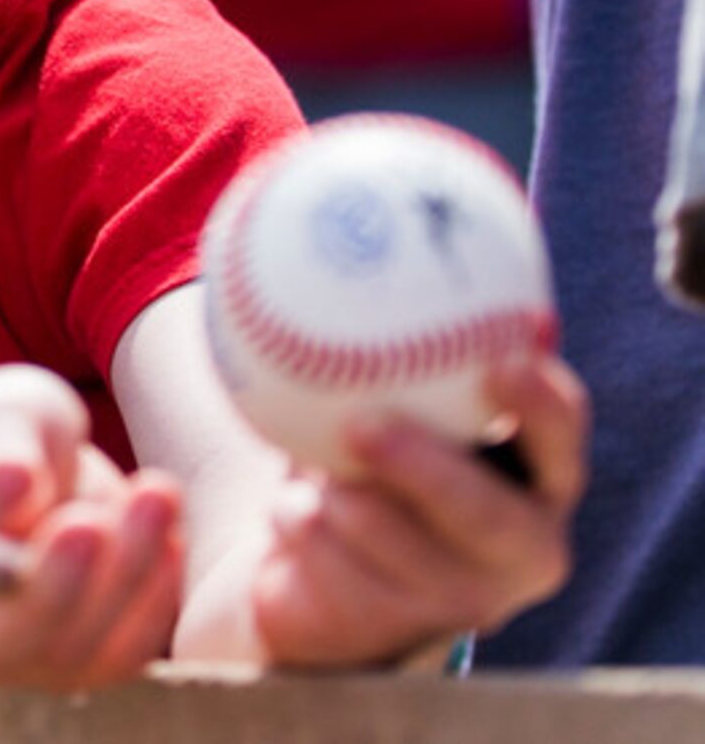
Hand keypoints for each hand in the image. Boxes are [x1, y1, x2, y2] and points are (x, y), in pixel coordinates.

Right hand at [0, 364, 183, 688]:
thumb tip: (30, 487)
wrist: (15, 482)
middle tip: (91, 522)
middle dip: (48, 586)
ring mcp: (5, 655)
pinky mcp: (70, 665)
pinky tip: (170, 539)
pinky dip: (151, 604)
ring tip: (157, 495)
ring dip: (119, 580)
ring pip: (63, 652)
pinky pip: (116, 659)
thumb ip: (1, 436)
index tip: (18, 468)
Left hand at [250, 352, 586, 665]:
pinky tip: (288, 511)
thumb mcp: (395, 401)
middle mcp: (518, 548)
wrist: (318, 564)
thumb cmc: (372, 460)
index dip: (540, 404)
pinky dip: (294, 522)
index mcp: (539, 482)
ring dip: (331, 491)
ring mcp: (459, 598)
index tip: (502, 361)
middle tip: (361, 424)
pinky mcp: (391, 628)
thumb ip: (411, 346)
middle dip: (426, 470)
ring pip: (386, 535)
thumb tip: (373, 220)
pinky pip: (328, 561)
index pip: (560, 437)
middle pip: (486, 515)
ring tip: (308, 467)